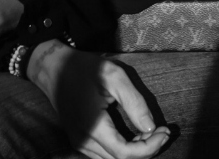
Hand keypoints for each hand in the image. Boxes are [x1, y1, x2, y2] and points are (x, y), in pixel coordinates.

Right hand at [28, 41, 170, 158]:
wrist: (53, 67)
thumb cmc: (84, 68)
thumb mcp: (113, 76)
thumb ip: (134, 102)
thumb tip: (151, 128)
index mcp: (92, 127)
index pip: (126, 154)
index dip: (150, 147)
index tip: (165, 130)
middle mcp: (83, 141)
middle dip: (147, 149)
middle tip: (162, 131)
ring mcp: (79, 143)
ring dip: (135, 151)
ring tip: (150, 133)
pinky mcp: (78, 140)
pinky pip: (104, 154)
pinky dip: (122, 149)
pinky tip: (133, 135)